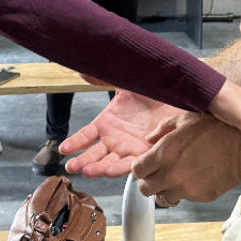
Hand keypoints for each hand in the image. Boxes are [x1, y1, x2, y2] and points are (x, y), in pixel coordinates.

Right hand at [60, 89, 182, 176]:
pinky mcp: (144, 154)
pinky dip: (120, 169)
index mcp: (107, 124)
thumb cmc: (151, 91)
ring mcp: (129, 148)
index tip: (63, 149)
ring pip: (109, 163)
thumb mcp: (124, 84)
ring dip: (98, 168)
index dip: (75, 142)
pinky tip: (110, 171)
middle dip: (82, 161)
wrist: (177, 97)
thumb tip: (83, 70)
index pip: (86, 136)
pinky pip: (130, 164)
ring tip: (87, 171)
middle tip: (71, 166)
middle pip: (94, 154)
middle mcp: (115, 139)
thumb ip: (103, 79)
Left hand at [132, 111, 240, 202]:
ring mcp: (187, 188)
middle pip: (145, 189)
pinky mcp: (202, 197)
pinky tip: (194, 177)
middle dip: (149, 181)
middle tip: (157, 174)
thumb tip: (149, 139)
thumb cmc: (215, 127)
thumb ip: (162, 129)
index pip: (137, 170)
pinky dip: (185, 191)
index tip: (146, 165)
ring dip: (166, 189)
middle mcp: (172, 173)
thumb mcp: (185, 119)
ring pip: (163, 199)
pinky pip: (185, 199)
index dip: (141, 167)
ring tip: (176, 178)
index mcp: (164, 152)